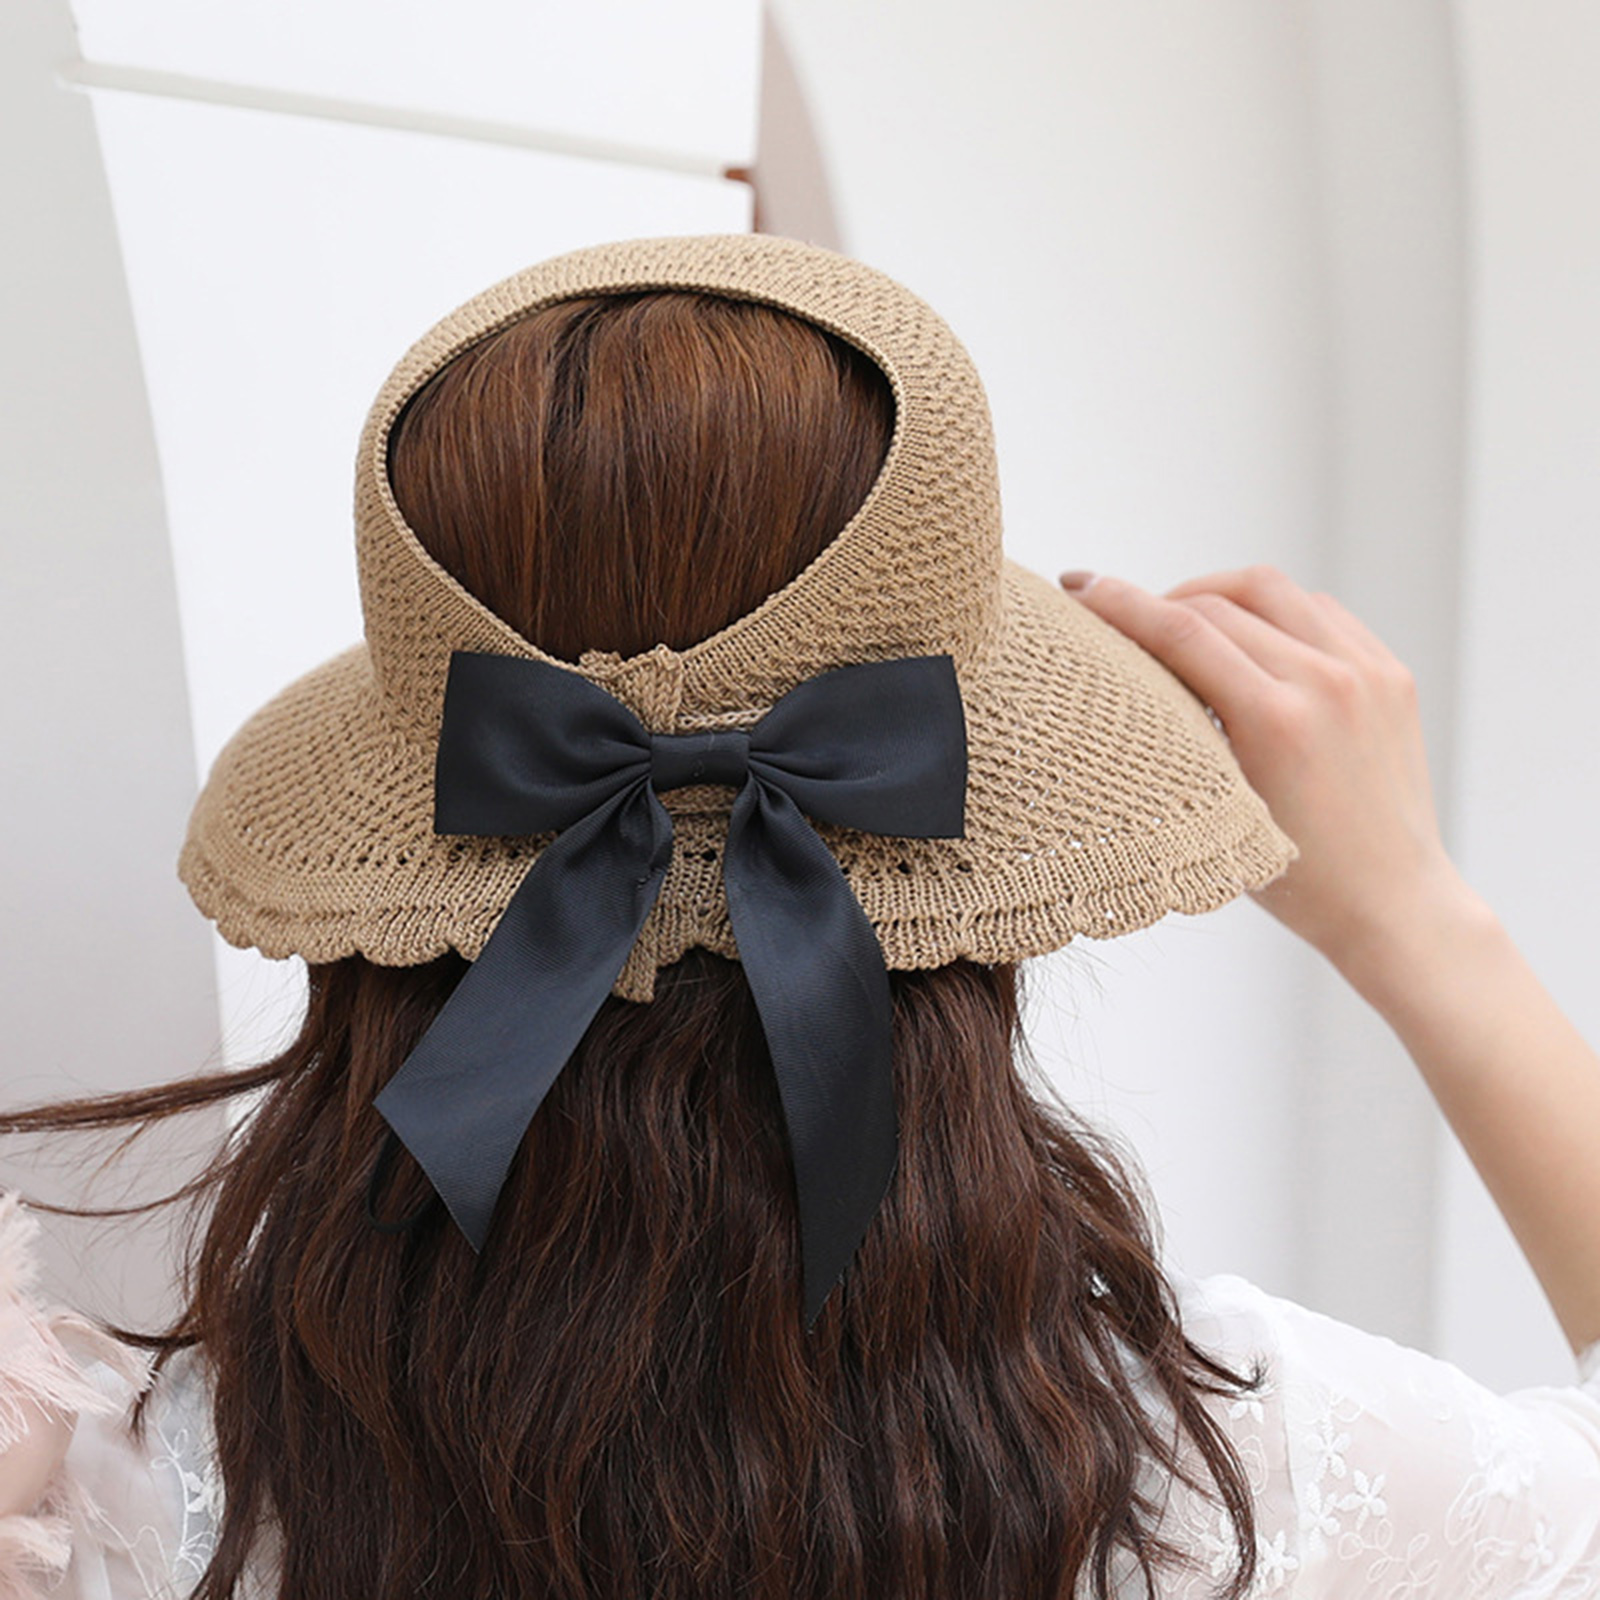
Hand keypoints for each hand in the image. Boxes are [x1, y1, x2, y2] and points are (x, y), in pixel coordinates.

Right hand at [1058, 564, 1467, 963]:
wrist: (1394, 904)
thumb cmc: (1298, 880)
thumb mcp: (1221, 807)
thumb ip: (1182, 735)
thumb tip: (1132, 674)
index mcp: (1278, 721)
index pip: (1183, 632)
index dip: (1121, 603)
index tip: (1080, 587)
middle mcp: (1327, 683)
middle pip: (1219, 603)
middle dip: (1160, 601)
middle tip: (1122, 618)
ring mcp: (1367, 672)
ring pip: (1271, 589)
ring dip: (1215, 595)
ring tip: (1184, 621)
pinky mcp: (1391, 673)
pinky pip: (1318, 610)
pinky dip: (1271, 611)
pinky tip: (1247, 637)